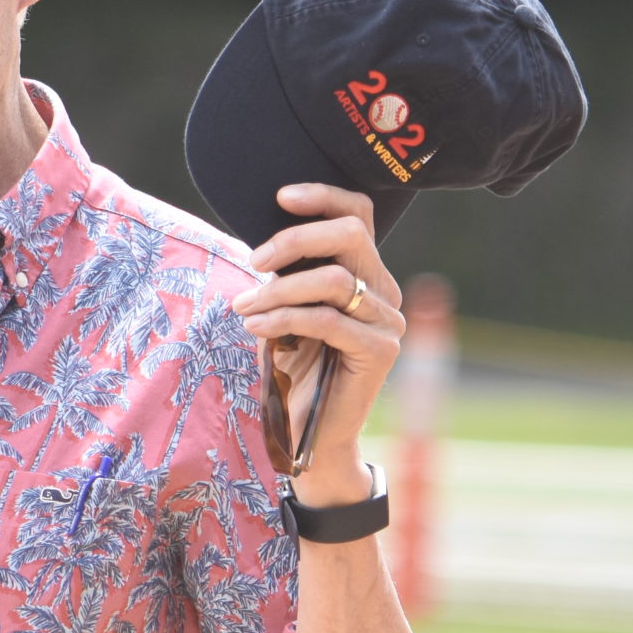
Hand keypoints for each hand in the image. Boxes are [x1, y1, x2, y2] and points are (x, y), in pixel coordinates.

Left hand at [229, 183, 405, 510]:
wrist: (308, 436)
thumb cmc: (291, 370)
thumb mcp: (286, 309)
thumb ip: (289, 273)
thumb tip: (262, 238)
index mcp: (366, 274)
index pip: (358, 215)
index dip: (323, 196)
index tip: (280, 196)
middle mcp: (385, 291)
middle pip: (349, 235)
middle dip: (294, 240)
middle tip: (253, 261)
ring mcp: (388, 321)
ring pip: (331, 279)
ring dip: (278, 290)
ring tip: (244, 308)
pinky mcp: (380, 351)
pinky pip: (326, 319)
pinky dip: (283, 318)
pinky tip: (256, 328)